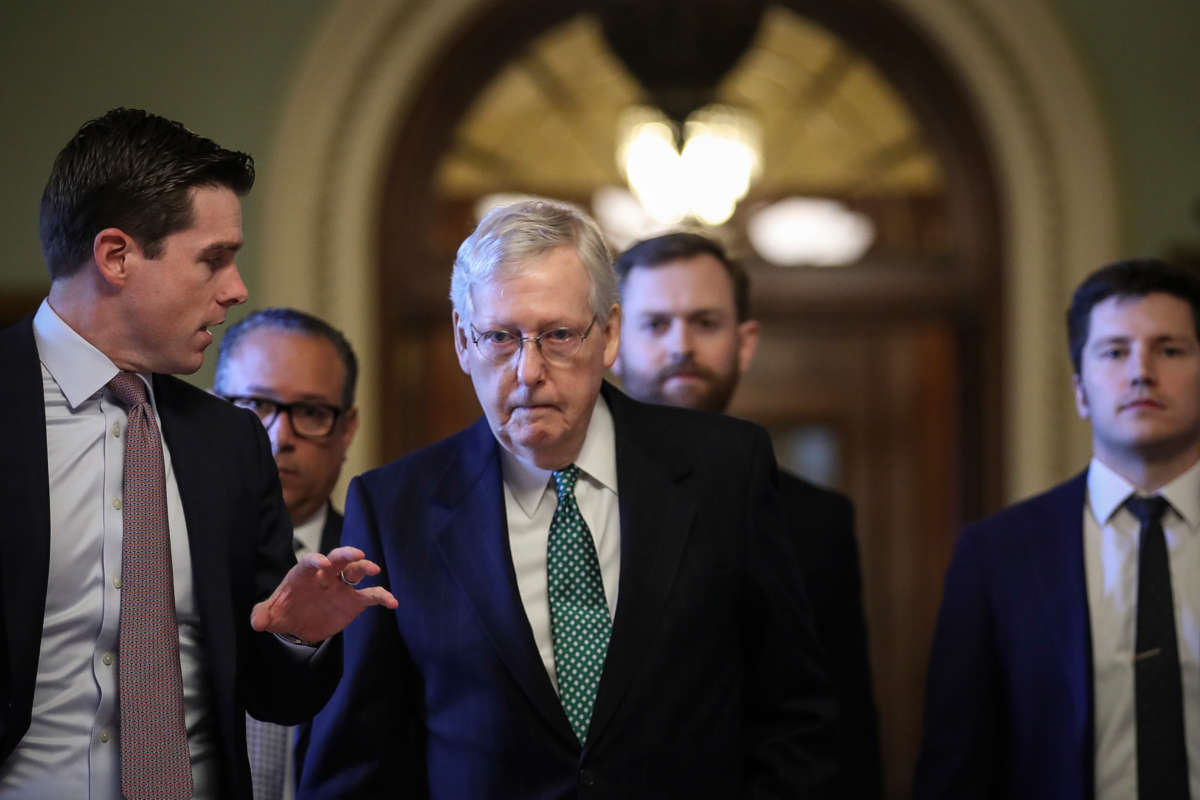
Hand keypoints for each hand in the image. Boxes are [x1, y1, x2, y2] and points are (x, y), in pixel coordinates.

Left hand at [250, 545, 397, 642]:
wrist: (299, 623)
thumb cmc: (283, 612)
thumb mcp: (269, 615)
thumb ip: (263, 615)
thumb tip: (257, 621)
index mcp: (303, 575)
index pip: (309, 563)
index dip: (315, 560)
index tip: (320, 563)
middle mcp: (325, 576)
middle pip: (337, 559)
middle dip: (346, 554)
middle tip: (357, 554)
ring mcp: (341, 586)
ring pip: (355, 571)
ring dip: (365, 568)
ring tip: (374, 570)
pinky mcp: (353, 600)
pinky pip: (371, 595)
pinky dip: (382, 596)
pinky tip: (393, 603)